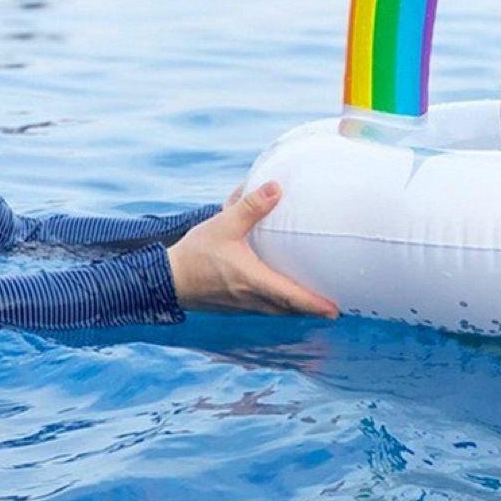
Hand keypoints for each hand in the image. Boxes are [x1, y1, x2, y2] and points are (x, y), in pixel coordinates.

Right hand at [167, 181, 337, 317]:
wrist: (163, 279)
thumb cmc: (195, 253)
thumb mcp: (224, 224)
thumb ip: (251, 206)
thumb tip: (276, 188)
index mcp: (253, 281)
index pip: (291, 297)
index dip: (315, 305)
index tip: (336, 311)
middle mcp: (250, 299)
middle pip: (289, 310)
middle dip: (312, 310)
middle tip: (334, 308)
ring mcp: (241, 305)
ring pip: (276, 311)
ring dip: (295, 309)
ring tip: (313, 303)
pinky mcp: (231, 304)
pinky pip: (263, 308)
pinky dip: (278, 306)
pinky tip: (280, 295)